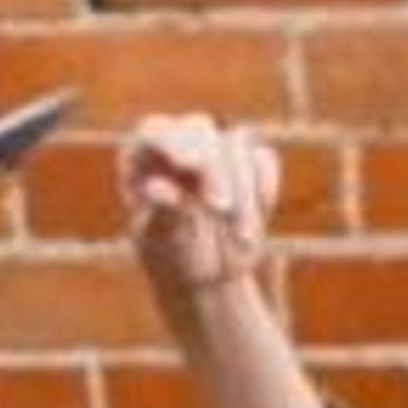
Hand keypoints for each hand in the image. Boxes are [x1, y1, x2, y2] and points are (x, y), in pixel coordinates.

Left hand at [119, 112, 282, 325]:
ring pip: (236, 143)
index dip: (173, 141)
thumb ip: (160, 214)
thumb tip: (158, 187)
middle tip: (219, 209)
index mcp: (142, 158)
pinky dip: (264, 187)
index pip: (154, 131)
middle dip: (213, 168)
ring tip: (242, 238)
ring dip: (243, 189)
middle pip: (199, 129)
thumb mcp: (162, 245)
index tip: (190, 164)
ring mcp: (216, 152)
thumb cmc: (172, 260)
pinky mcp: (249, 165)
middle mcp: (178, 146)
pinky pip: (263, 160)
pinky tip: (260, 218)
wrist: (207, 278)